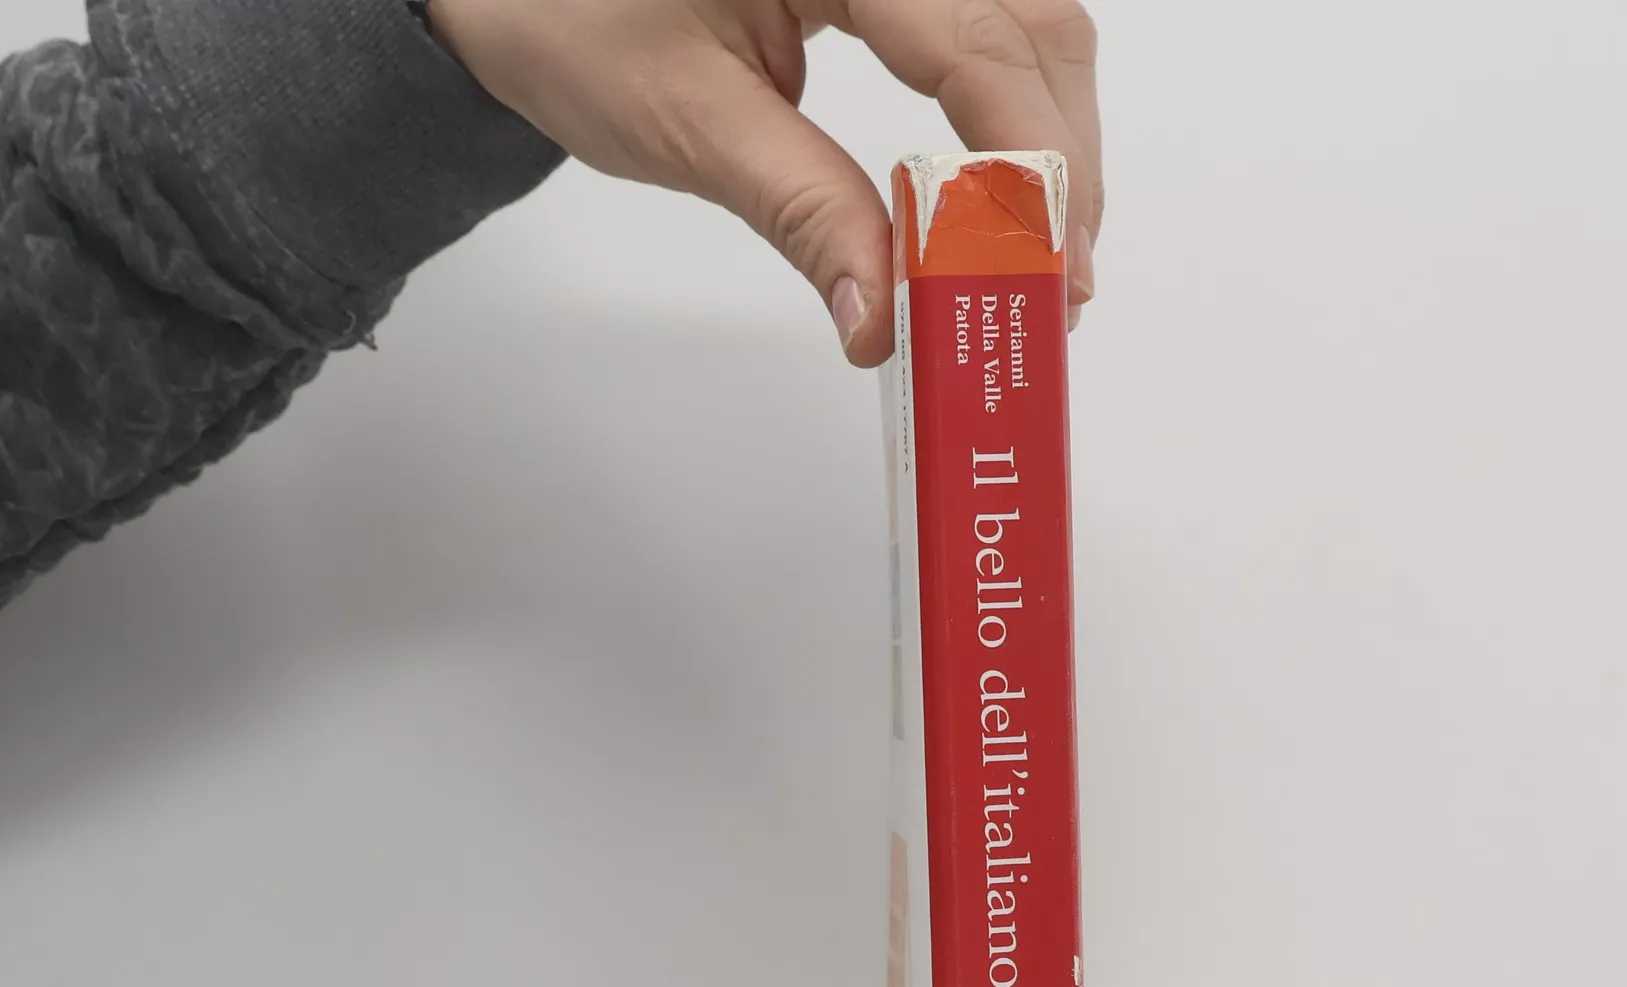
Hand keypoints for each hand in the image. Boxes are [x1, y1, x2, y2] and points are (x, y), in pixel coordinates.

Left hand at [426, 0, 1101, 366]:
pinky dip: (1011, 110)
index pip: (975, 38)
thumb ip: (801, 210)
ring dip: (1048, 139)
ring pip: (1030, 20)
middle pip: (1034, 22)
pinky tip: (1004, 192)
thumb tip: (882, 316)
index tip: (1049, 268)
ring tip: (1036, 256)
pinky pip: (991, 22)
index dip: (1028, 161)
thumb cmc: (569, 16)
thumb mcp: (685, 121)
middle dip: (1057, 159)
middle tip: (1056, 286)